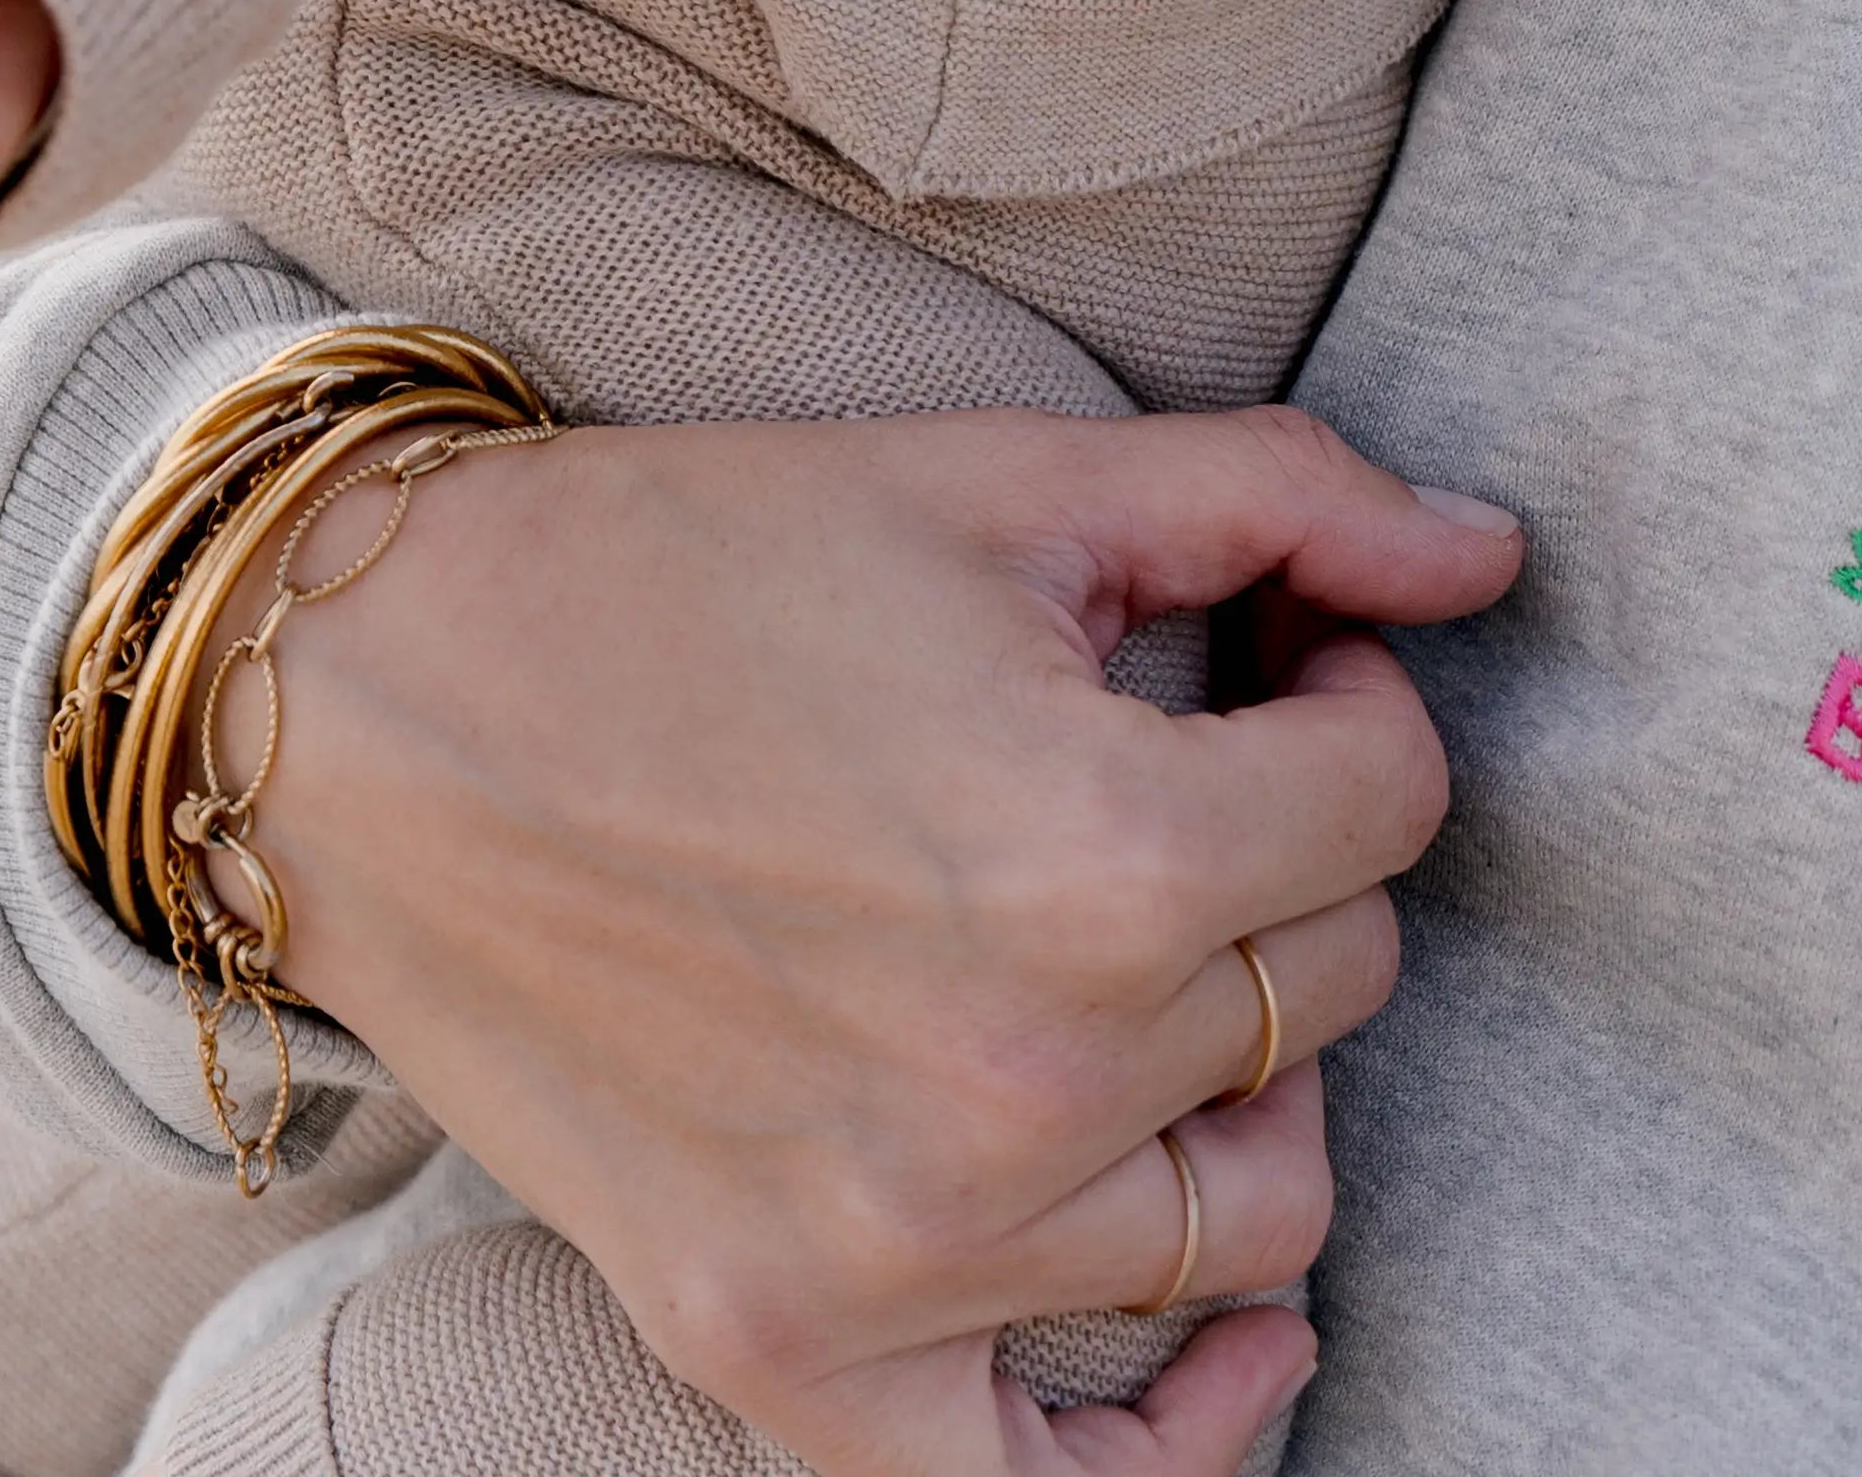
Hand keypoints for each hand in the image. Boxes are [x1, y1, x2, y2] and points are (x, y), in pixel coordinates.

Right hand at [248, 396, 1524, 1474]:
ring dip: (1237, 1081)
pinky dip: (1170, 1432)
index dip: (1352, 706)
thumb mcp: (1004, 479)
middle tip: (1165, 765)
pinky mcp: (787, 1349)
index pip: (1386, 810)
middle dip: (1281, 863)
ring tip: (1142, 958)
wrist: (373, 703)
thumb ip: (1285, 502)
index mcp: (1098, 848)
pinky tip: (1234, 1345)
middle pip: (1326, 993)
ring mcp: (906, 1251)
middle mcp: (1027, 1081)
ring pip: (1250, 1212)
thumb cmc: (688, 562)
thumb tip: (1489, 559)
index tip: (1272, 659)